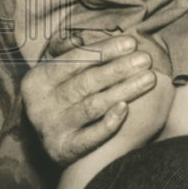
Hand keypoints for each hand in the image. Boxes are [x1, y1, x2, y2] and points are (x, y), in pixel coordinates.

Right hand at [21, 32, 155, 164]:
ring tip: (148, 79)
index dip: (104, 50)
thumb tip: (78, 38)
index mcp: (39, 79)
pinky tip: (125, 109)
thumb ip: (65, 51)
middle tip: (145, 60)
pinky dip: (107, 124)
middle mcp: (42, 104)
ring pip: (92, 107)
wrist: (49, 143)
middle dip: (118, 69)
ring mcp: (53, 128)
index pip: (75, 60)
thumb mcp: (54, 72)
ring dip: (122, 91)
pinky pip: (89, 138)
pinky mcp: (63, 150)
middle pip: (86, 82)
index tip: (131, 43)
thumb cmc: (59, 96)